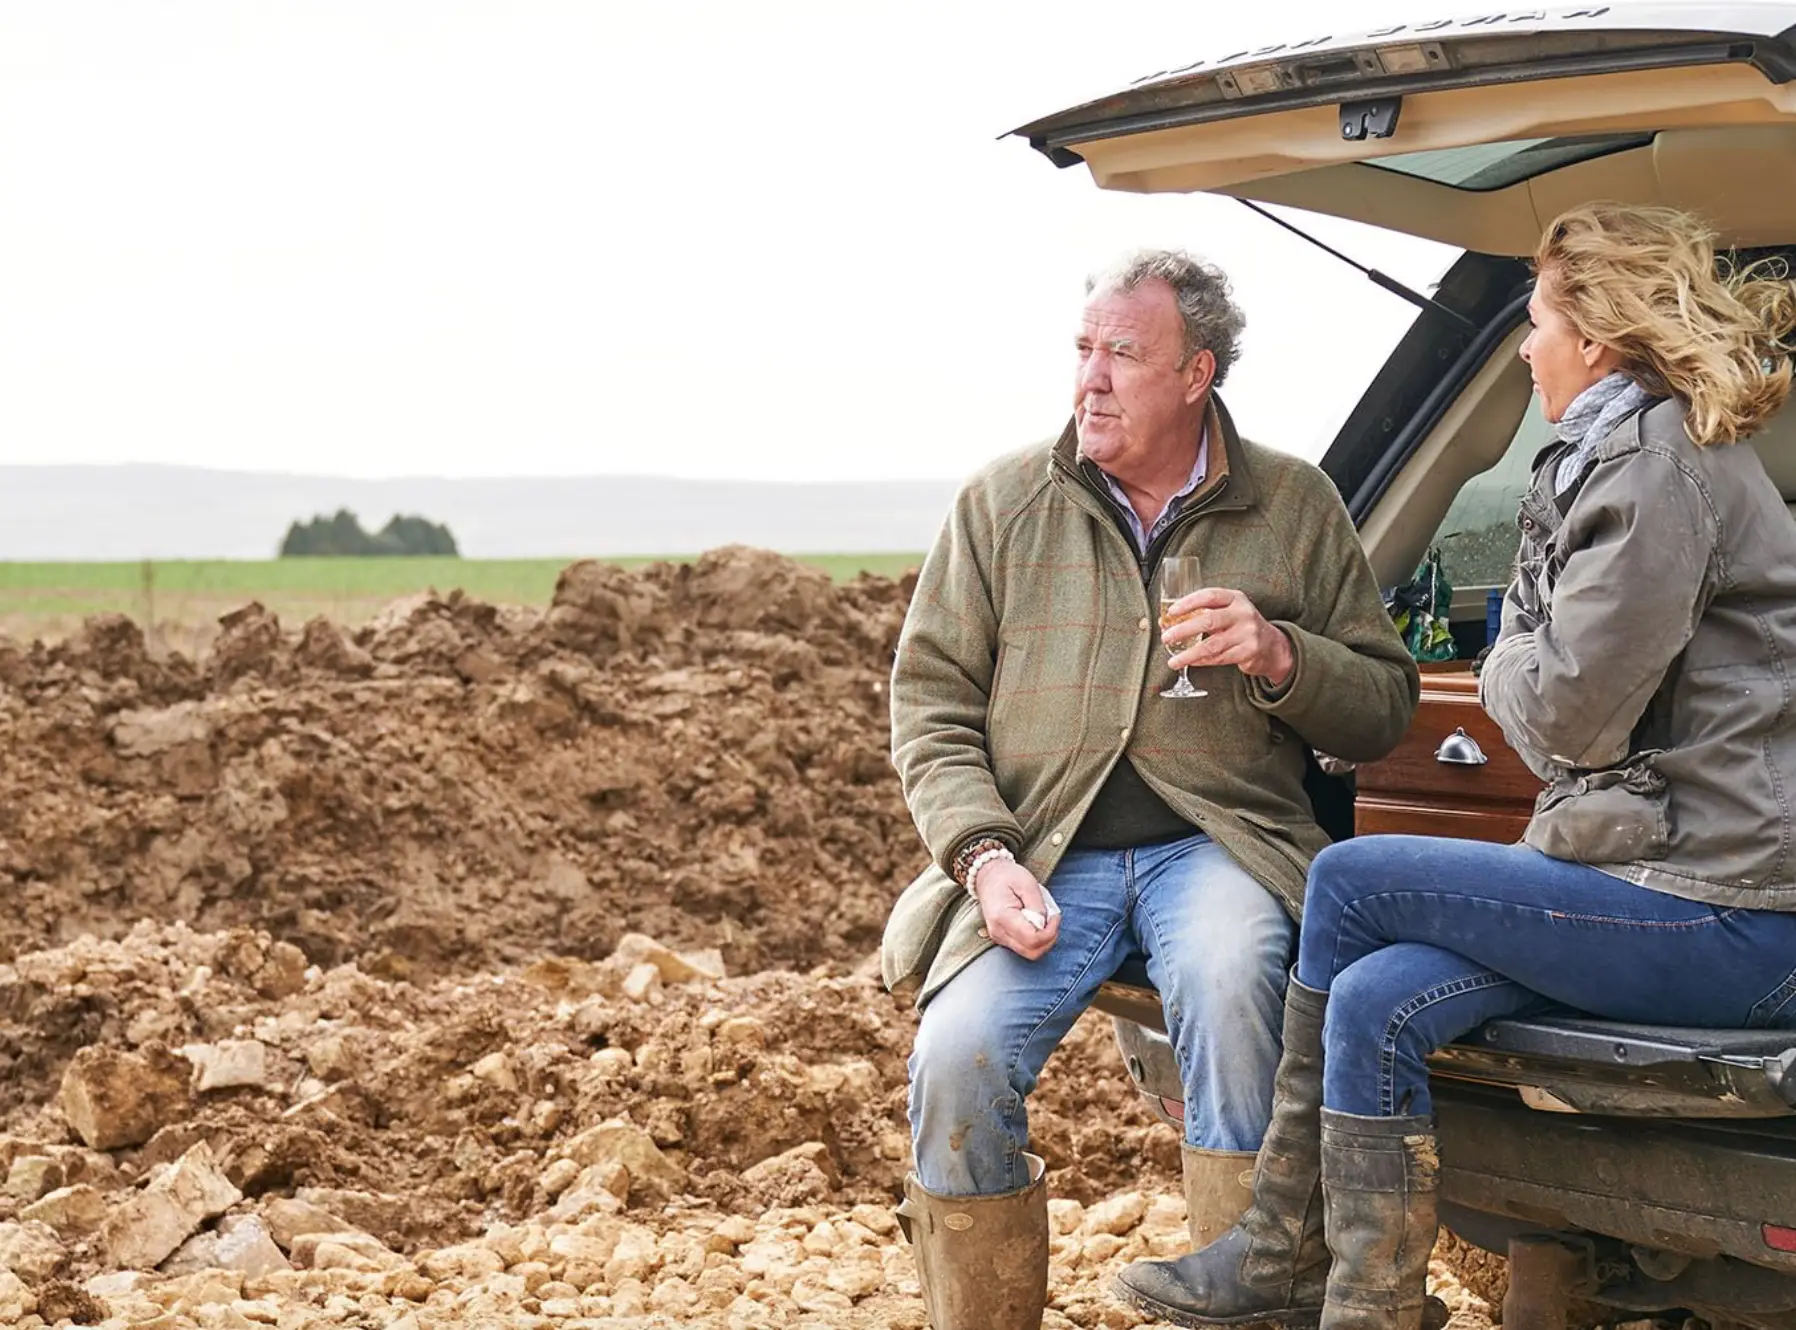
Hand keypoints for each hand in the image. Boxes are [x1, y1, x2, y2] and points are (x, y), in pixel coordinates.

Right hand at [974, 860, 1059, 959]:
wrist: (988, 876)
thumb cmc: (1007, 876)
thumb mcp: (1027, 883)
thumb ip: (1038, 906)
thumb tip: (1044, 925)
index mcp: (1003, 917)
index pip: (1033, 939)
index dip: (1050, 931)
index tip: (1055, 915)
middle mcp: (999, 932)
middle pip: (1032, 952)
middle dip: (1049, 938)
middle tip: (1052, 919)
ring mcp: (999, 937)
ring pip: (1030, 953)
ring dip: (1043, 940)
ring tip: (1044, 920)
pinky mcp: (1003, 939)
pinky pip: (1025, 947)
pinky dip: (1036, 939)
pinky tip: (1036, 922)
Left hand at [1163, 587, 1294, 687]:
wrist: (1271, 645)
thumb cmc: (1241, 626)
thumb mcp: (1228, 611)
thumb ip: (1203, 613)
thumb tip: (1167, 621)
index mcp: (1235, 598)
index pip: (1209, 596)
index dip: (1188, 603)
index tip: (1171, 612)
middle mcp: (1243, 614)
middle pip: (1209, 621)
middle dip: (1183, 630)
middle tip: (1166, 638)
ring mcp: (1248, 633)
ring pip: (1212, 645)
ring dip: (1189, 654)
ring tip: (1173, 661)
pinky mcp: (1248, 652)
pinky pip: (1219, 658)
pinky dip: (1202, 662)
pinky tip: (1190, 663)